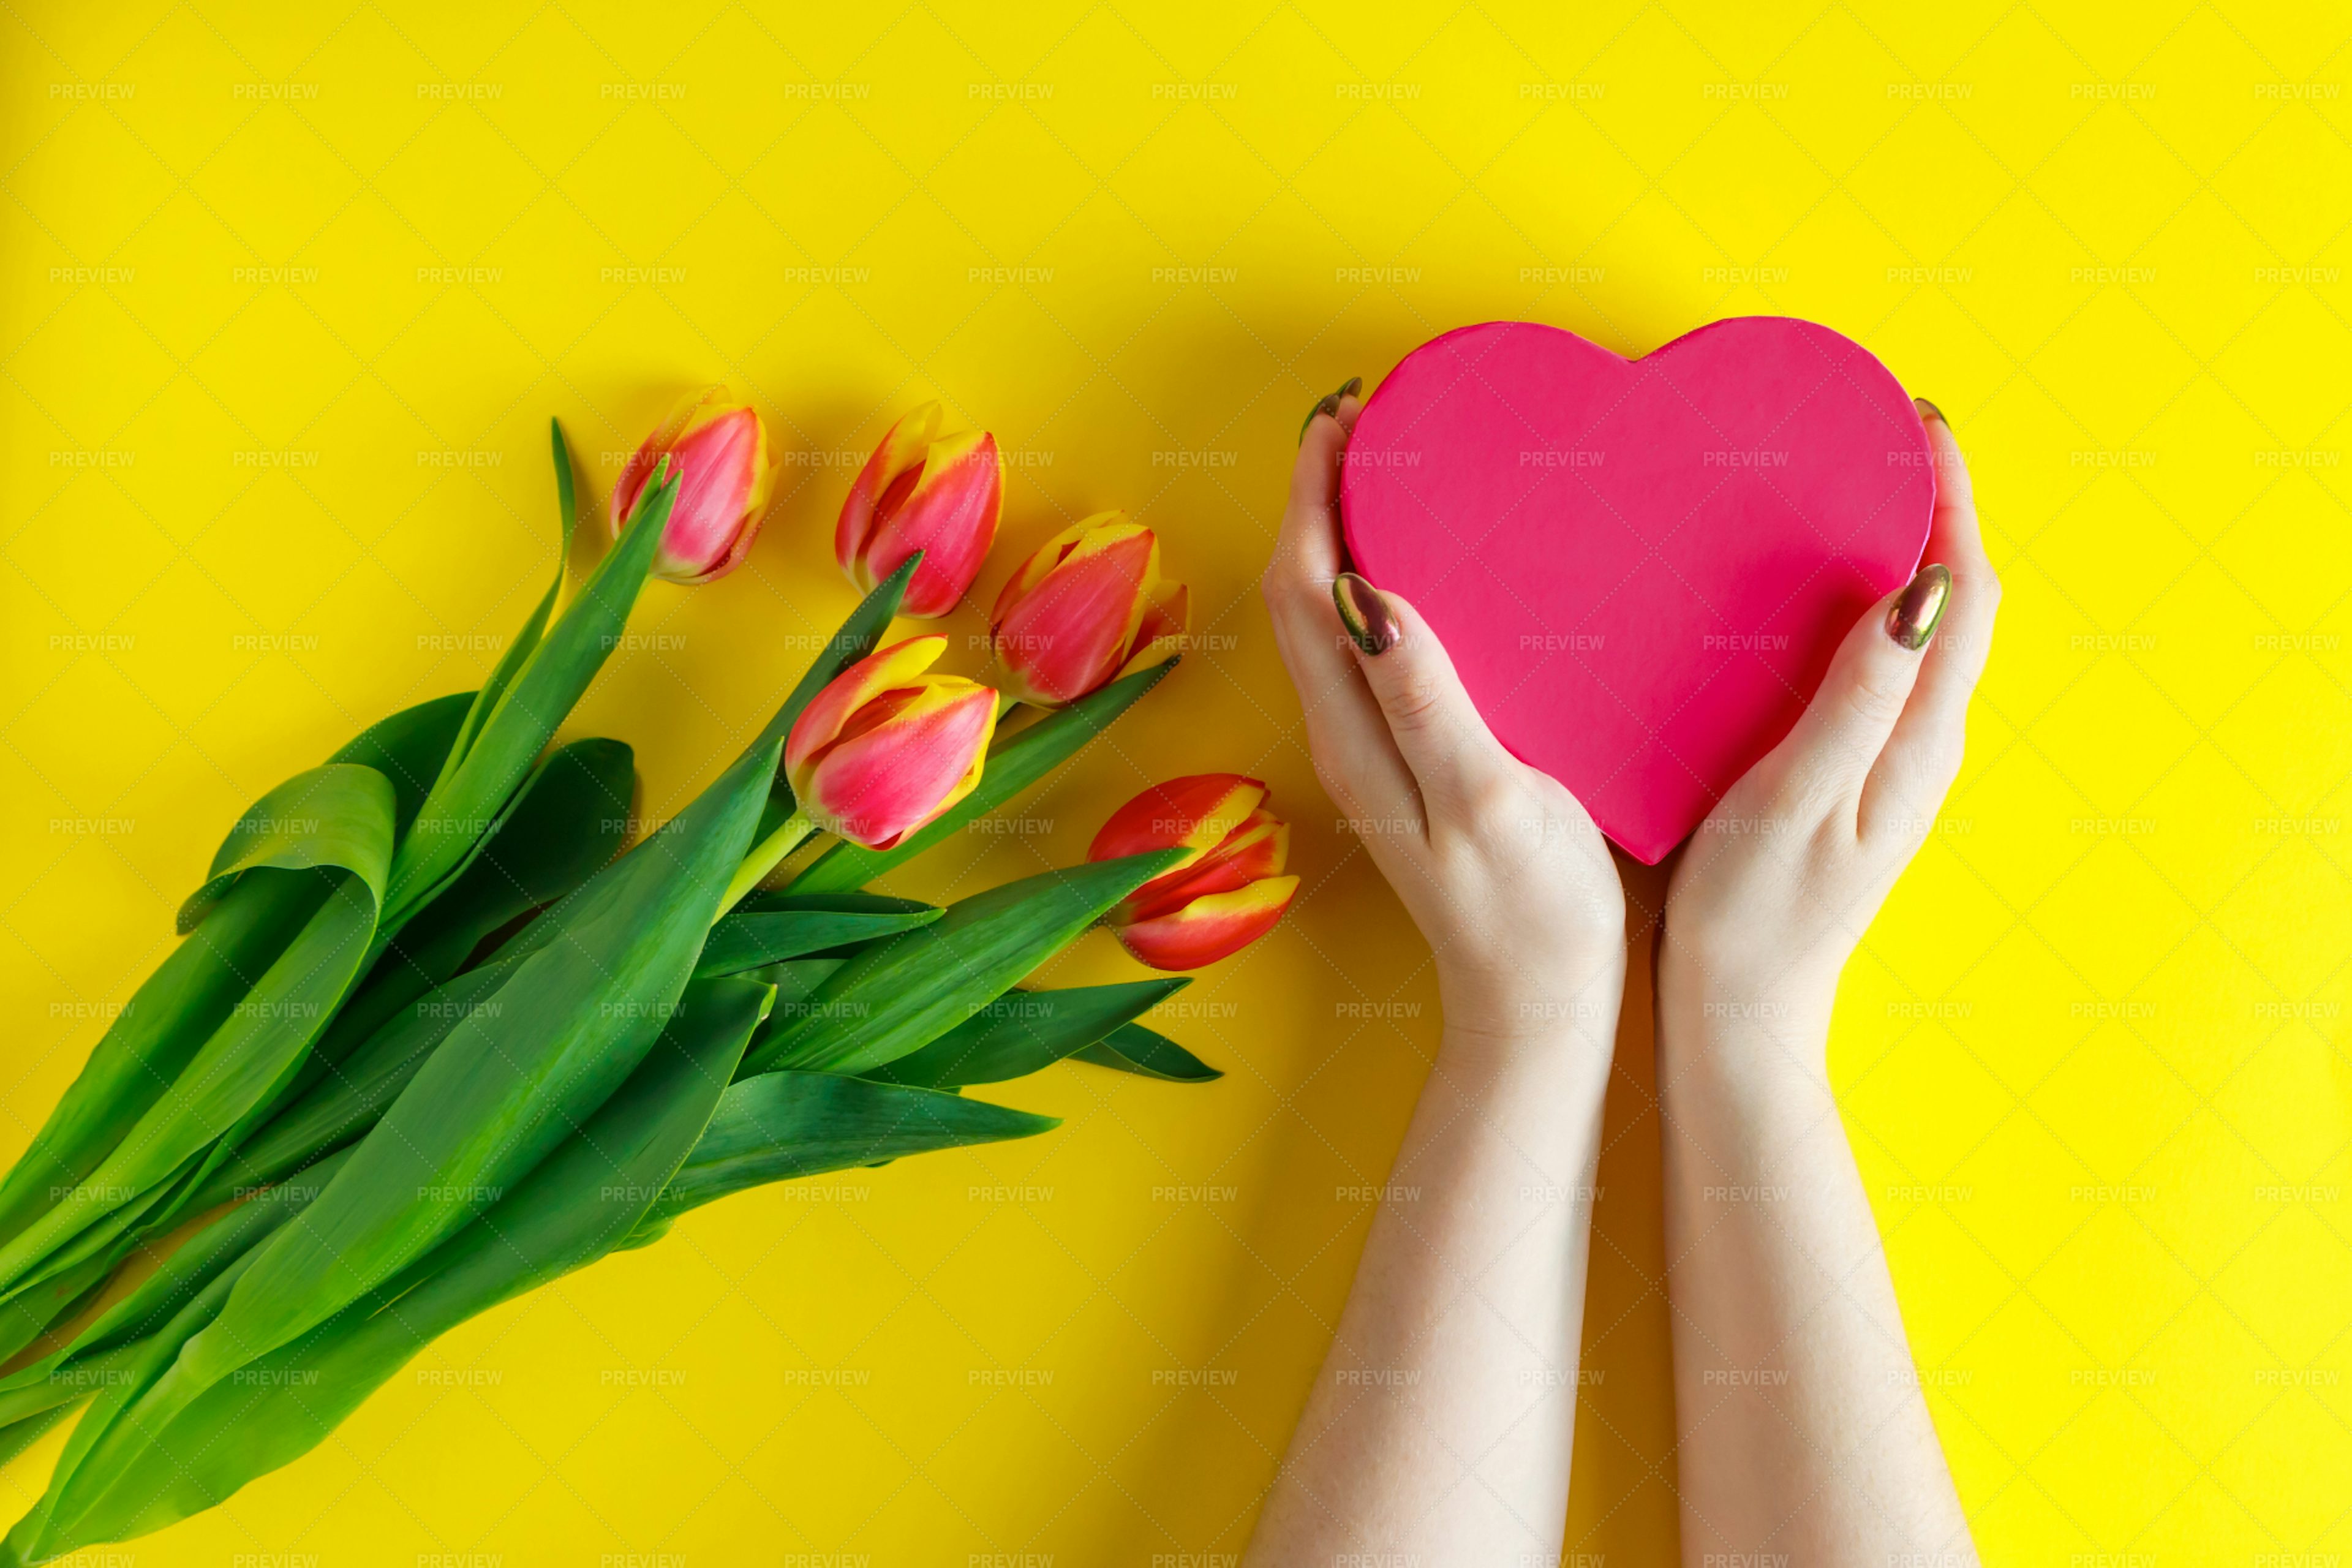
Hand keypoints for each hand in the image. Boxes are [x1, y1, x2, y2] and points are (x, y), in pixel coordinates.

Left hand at [1262, 389, 1625, 1046]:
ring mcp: (1374, 747)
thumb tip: (1361, 591)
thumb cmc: (1528, 910)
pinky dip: (1385, 578)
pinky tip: (1436, 561)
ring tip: (1395, 462)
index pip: (1302, 583)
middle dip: (1321, 491)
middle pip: (1302, 587)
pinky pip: (1374, 644)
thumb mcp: (1483, 800)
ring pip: (1330, 615)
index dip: (1313, 491)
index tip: (1345, 414)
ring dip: (1346, 529)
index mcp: (1356, 733)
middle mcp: (1347, 733)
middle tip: (1370, 414)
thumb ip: (1423, 699)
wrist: (1539, 1005)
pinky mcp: (1411, 757)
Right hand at [1663, 402, 1998, 1026]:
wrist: (1735, 1019)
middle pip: (1952, 604)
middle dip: (1929, 509)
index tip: (1917, 423)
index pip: (1964, 596)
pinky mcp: (1847, 777)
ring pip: (1915, 634)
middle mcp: (1918, 747)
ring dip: (1895, 555)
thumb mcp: (1798, 799)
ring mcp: (1886, 765)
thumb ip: (1859, 698)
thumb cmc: (1751, 917)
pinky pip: (1873, 668)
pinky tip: (1799, 597)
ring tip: (1839, 491)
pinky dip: (1856, 607)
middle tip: (1873, 437)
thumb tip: (1921, 592)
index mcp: (1915, 743)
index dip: (1951, 501)